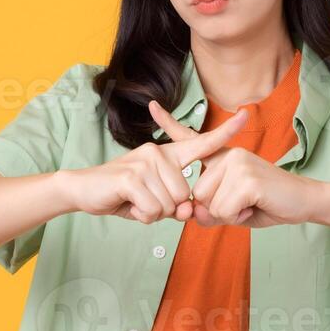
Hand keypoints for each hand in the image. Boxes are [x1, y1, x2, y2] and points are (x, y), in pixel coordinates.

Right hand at [62, 105, 248, 222]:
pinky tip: (129, 205)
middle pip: (184, 195)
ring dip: (152, 213)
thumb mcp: (153, 201)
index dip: (225, 132)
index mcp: (167, 154)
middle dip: (166, 209)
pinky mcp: (132, 176)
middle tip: (143, 202)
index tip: (246, 115)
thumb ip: (175, 204)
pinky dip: (142, 215)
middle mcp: (158, 152)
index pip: (201, 143)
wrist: (83, 190)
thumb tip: (189, 210)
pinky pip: (153, 209)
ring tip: (135, 202)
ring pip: (170, 205)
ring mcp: (146, 162)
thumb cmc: (121, 195)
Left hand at [147, 100, 317, 227]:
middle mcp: (228, 153)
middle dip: (218, 210)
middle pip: (197, 195)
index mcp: (223, 156)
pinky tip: (254, 205)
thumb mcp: (232, 209)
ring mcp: (237, 162)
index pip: (192, 140)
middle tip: (244, 203)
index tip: (152, 106)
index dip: (170, 124)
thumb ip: (209, 211)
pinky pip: (223, 209)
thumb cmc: (267, 204)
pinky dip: (238, 216)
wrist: (304, 201)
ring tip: (250, 203)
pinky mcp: (246, 177)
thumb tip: (194, 212)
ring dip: (229, 214)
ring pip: (209, 204)